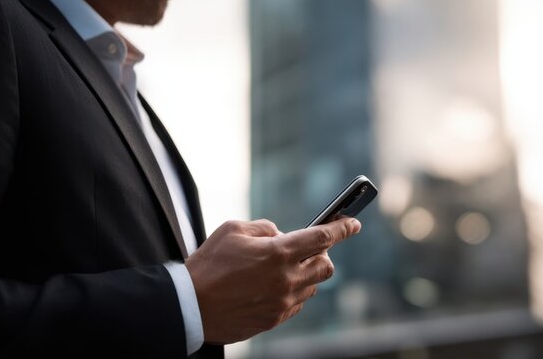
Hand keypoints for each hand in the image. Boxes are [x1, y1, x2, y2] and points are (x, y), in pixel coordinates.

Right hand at [185, 217, 360, 343]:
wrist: (189, 306)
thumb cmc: (207, 265)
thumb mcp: (232, 230)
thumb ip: (264, 228)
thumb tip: (280, 235)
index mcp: (278, 253)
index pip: (323, 237)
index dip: (343, 228)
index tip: (353, 224)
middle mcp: (286, 279)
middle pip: (326, 266)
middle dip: (322, 255)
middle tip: (307, 249)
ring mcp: (282, 302)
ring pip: (312, 287)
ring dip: (304, 275)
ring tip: (280, 270)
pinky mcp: (274, 319)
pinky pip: (295, 304)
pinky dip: (291, 293)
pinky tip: (271, 288)